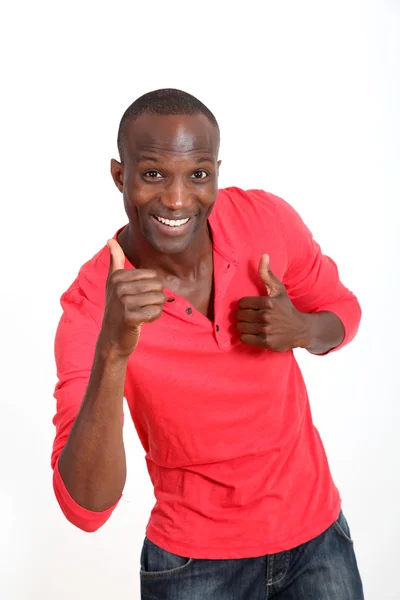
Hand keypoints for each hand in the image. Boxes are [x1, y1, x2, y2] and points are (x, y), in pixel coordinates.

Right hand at [99, 239, 165, 357]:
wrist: (111, 338)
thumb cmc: (116, 308)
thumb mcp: (113, 283)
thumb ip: (115, 261)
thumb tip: (110, 240)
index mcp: (118, 276)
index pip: (154, 276)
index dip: (151, 289)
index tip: (135, 297)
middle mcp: (119, 287)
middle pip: (159, 286)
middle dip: (155, 299)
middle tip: (140, 307)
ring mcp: (123, 302)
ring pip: (160, 299)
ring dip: (154, 309)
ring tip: (140, 314)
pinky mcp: (129, 317)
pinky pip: (156, 312)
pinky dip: (153, 318)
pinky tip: (140, 321)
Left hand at [236, 254, 309, 351]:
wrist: (300, 329)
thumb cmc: (286, 308)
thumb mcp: (279, 290)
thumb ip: (267, 274)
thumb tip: (264, 255)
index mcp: (267, 302)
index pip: (241, 303)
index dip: (244, 305)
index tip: (251, 307)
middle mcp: (266, 316)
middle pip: (240, 315)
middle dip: (243, 316)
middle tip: (250, 317)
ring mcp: (266, 330)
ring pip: (241, 327)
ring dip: (243, 327)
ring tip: (251, 325)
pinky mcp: (266, 342)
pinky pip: (245, 339)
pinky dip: (246, 337)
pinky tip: (253, 334)